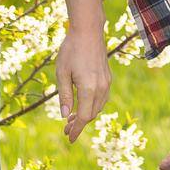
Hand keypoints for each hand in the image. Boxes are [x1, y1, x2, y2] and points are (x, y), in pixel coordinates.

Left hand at [56, 23, 110, 142]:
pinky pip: (102, 99)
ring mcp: (106, 83)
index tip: (69, 138)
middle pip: (91, 114)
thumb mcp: (62, 72)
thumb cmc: (71, 50)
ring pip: (97, 107)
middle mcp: (101, 88)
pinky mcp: (108, 78)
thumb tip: (64, 115)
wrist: (88, 31)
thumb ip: (64, 95)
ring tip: (71, 119)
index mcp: (88, 88)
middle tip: (66, 129)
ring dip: (86, 115)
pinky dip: (92, 106)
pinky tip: (83, 105)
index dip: (76, 129)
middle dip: (79, 124)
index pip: (83, 116)